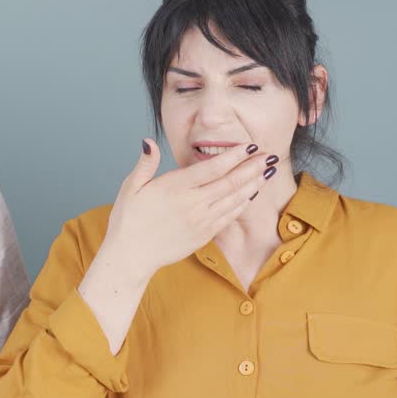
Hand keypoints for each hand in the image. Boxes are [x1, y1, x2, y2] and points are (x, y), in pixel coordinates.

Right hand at [97, 138, 273, 282]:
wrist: (131, 256)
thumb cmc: (128, 220)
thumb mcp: (131, 187)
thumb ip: (145, 163)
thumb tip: (149, 141)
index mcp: (175, 187)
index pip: (212, 167)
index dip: (234, 155)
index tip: (249, 146)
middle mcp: (193, 203)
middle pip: (230, 181)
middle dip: (252, 167)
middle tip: (268, 155)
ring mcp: (201, 220)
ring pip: (234, 199)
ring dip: (252, 184)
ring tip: (266, 172)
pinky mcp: (204, 234)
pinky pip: (229, 216)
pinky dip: (242, 204)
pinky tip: (251, 194)